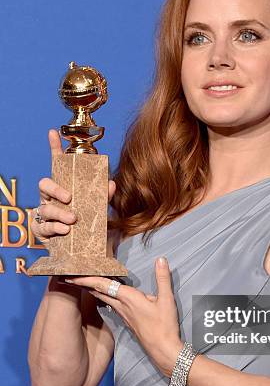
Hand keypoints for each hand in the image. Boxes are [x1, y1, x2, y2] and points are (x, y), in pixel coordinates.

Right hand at [31, 129, 115, 245]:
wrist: (88, 253)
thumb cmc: (91, 227)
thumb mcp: (100, 210)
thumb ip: (104, 197)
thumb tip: (111, 183)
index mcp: (65, 189)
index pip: (58, 166)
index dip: (54, 148)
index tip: (53, 132)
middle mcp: (51, 199)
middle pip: (45, 185)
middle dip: (56, 189)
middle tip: (69, 197)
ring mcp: (45, 214)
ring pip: (45, 207)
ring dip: (59, 212)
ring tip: (72, 219)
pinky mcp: (42, 230)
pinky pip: (44, 226)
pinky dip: (55, 227)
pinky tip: (65, 230)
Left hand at [63, 256, 183, 377]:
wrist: (162, 351)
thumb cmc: (164, 327)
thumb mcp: (166, 300)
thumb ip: (163, 278)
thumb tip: (160, 259)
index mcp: (127, 299)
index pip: (101, 284)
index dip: (85, 278)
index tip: (71, 272)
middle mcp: (121, 306)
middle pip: (98, 290)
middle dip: (84, 281)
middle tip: (72, 271)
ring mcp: (122, 314)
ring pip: (103, 297)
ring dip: (92, 288)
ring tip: (84, 278)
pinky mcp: (126, 320)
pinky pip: (110, 304)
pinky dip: (103, 295)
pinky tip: (104, 293)